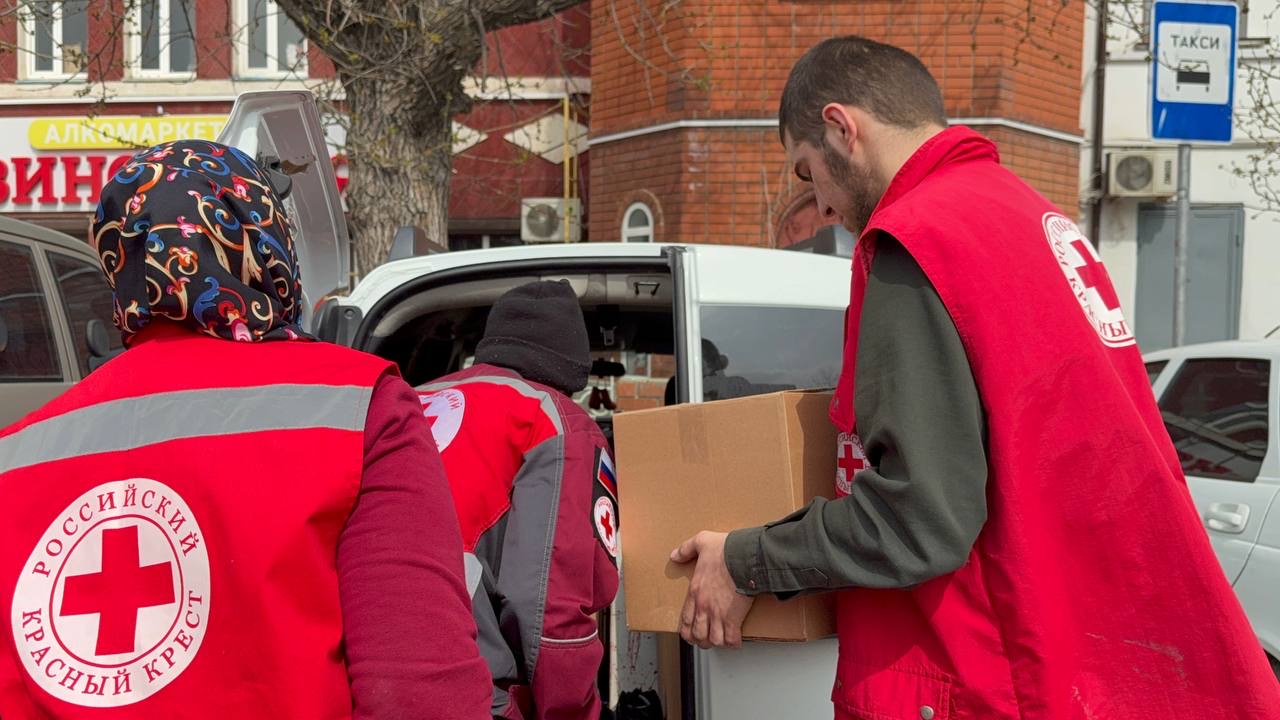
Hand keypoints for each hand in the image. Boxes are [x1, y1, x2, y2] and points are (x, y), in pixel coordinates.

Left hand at [670, 531, 754, 649]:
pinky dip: (733, 642)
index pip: (685, 619)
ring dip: (717, 642)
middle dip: (701, 640)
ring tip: (721, 641)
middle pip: (697, 635)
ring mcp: (719, 614)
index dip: (687, 631)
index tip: (691, 634)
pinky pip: (732, 639)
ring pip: (713, 640)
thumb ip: (686, 549)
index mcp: (695, 592)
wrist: (744, 557)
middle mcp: (704, 607)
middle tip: (706, 640)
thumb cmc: (726, 550)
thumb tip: (674, 555)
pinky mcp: (734, 618)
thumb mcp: (701, 542)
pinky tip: (736, 639)